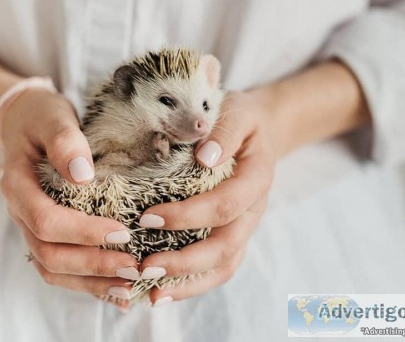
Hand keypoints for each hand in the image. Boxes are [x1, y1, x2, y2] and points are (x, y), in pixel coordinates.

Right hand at [0, 88, 138, 309]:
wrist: (23, 122)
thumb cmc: (40, 117)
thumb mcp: (51, 117)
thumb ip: (64, 141)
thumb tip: (82, 174)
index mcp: (18, 185)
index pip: (45, 219)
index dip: (82, 231)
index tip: (122, 232)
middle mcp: (20, 212)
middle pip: (49, 253)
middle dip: (92, 264)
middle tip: (134, 266)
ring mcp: (31, 226)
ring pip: (53, 268)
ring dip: (91, 282)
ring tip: (129, 286)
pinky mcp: (47, 233)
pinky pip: (61, 266)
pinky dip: (88, 282)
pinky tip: (117, 290)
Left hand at [138, 88, 276, 305]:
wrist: (259, 131)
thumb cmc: (241, 120)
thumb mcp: (237, 112)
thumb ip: (224, 132)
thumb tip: (205, 157)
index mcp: (256, 179)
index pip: (225, 205)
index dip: (189, 215)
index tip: (148, 217)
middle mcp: (253, 210)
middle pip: (226, 246)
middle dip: (185, 260)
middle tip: (145, 265)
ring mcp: (245, 227)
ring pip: (224, 266)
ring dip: (188, 281)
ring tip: (151, 291)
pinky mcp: (233, 235)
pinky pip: (219, 268)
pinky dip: (193, 284)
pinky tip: (163, 291)